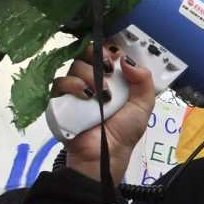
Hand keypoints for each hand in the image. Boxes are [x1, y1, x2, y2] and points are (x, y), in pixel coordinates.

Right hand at [54, 40, 154, 184]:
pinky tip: (86, 95)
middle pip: (87, 54)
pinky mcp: (60, 100)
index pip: (105, 54)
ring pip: (75, 65)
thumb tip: (127, 60)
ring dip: (90, 74)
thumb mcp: (143, 105)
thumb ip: (143, 80)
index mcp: (112, 79)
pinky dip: (73, 84)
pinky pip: (59, 83)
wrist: (106, 154)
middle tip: (109, 68)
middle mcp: (93, 80)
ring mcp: (75, 89)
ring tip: (103, 94)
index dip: (109, 49)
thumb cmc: (124, 132)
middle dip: (98, 55)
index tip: (116, 55)